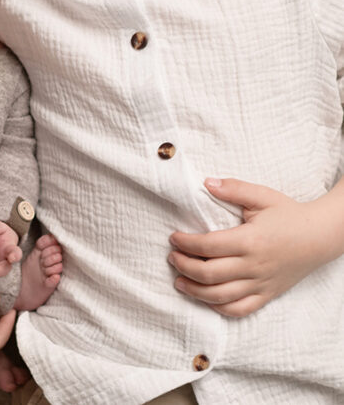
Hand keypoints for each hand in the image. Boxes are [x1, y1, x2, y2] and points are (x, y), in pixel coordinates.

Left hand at [168, 177, 343, 316]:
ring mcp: (261, 283)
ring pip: (221, 296)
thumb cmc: (288, 214)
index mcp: (250, 240)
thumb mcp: (262, 196)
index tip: (173, 237)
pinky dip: (220, 307)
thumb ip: (233, 189)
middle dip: (184, 266)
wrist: (320, 237)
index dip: (185, 243)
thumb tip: (206, 182)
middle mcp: (254, 266)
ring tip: (179, 281)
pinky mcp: (268, 294)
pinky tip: (206, 298)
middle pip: (210, 274)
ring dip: (195, 290)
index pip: (208, 246)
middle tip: (172, 257)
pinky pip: (241, 309)